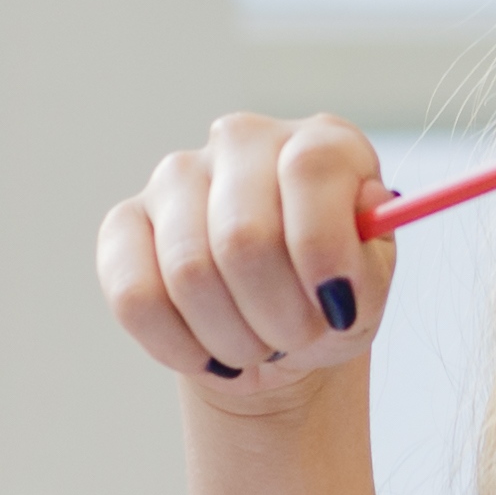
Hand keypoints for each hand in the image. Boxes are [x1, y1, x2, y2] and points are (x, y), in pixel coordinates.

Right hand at [100, 111, 394, 420]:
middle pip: (244, 235)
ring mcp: (176, 178)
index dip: (323, 250)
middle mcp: (243, 141)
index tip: (338, 308)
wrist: (277, 336)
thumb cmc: (329, 301)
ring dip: (231, 338)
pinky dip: (178, 345)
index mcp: (320, 142)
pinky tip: (208, 353)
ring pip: (188, 272)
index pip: (310, 169)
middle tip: (294, 341)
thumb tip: (369, 206)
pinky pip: (134, 295)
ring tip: (257, 347)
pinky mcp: (124, 224)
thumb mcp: (369, 291)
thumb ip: (371, 258)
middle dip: (277, 315)